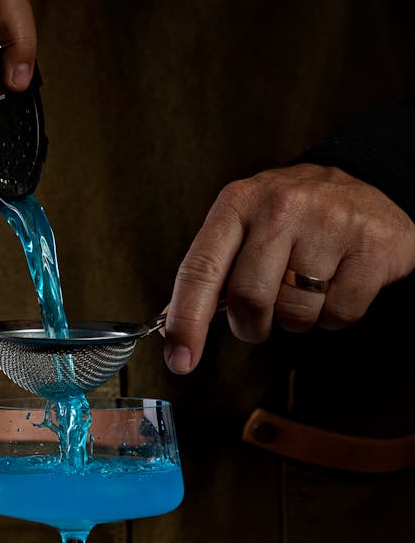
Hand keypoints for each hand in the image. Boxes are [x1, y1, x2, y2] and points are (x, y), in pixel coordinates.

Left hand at [162, 164, 414, 373]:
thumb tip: (169, 325)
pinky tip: (336, 285)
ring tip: (305, 288)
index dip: (186, 321)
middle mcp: (281, 206)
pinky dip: (333, 316)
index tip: (179, 360)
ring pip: (296, 314)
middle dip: (250, 324)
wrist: (363, 182)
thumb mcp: (242, 225)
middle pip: (249, 299)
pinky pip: (339, 315)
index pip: (200, 270)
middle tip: (260, 315)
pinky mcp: (371, 245)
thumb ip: (209, 272)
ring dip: (296, 319)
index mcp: (238, 203)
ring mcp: (330, 222)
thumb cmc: (291, 216)